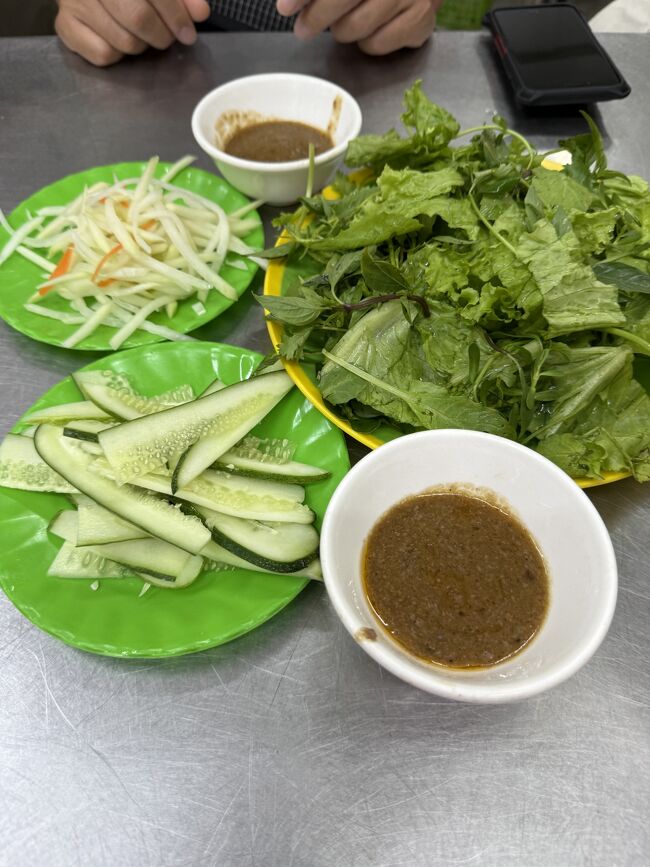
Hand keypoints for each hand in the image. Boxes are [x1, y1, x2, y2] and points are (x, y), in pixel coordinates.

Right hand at [55, 0, 210, 66]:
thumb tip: (200, 13)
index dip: (176, 15)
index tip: (188, 32)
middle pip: (137, 18)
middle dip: (161, 34)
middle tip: (167, 36)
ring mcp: (73, 2)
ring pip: (123, 42)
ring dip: (141, 44)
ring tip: (140, 33)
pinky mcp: (65, 26)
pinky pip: (103, 54)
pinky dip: (117, 53)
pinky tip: (117, 38)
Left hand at [276, 0, 441, 54]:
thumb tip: (289, 2)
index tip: (285, 8)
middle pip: (342, 2)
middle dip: (316, 18)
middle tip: (304, 28)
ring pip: (356, 28)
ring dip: (344, 30)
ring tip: (346, 22)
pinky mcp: (421, 20)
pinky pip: (377, 45)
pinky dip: (368, 42)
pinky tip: (372, 28)